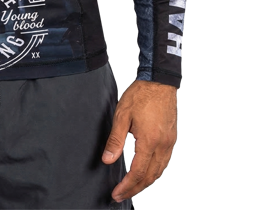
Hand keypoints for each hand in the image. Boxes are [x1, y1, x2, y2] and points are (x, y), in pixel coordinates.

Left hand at [101, 79, 176, 202]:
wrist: (159, 82)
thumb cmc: (141, 95)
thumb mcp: (122, 115)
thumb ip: (115, 140)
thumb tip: (107, 159)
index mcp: (150, 141)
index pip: (138, 173)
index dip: (126, 186)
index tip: (116, 193)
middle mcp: (162, 145)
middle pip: (150, 176)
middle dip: (135, 189)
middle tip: (121, 195)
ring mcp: (169, 142)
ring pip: (159, 171)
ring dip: (145, 182)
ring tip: (132, 187)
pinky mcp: (171, 138)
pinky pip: (163, 162)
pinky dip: (154, 171)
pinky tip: (146, 171)